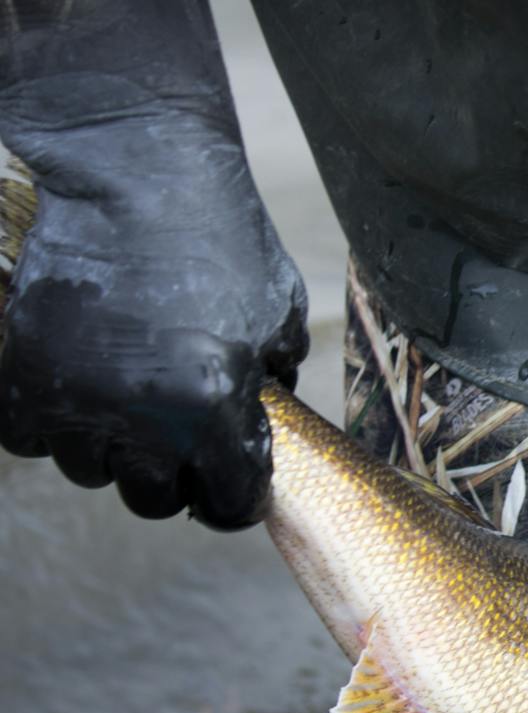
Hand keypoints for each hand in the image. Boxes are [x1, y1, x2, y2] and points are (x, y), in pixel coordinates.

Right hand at [0, 0, 307, 528]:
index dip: (234, 498)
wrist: (131, 168)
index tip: (230, 482)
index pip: (228, 504)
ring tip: (126, 401)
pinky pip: (30, 438)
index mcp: (212, 410)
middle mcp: (140, 419)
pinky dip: (52, 423)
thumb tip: (258, 419)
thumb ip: (272, 380)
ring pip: (90, 470)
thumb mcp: (276, 314)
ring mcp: (74, 399)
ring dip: (111, 448)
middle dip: (173, 479)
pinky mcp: (20, 374)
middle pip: (154, 500)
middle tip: (178, 443)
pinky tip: (78, 387)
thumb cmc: (219, 235)